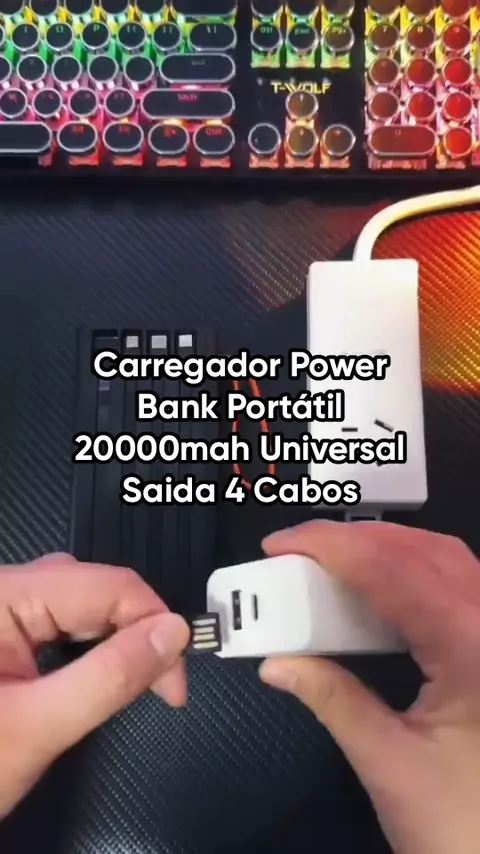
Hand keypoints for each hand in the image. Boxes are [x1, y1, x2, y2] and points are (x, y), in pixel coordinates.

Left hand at [0, 553, 188, 818]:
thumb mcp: (39, 727)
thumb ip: (110, 677)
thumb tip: (171, 634)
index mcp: (1, 597)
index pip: (106, 585)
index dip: (153, 623)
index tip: (175, 676)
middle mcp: (0, 591)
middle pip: (94, 587)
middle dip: (136, 630)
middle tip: (162, 682)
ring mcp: (0, 611)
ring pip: (79, 602)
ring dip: (114, 636)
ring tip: (133, 678)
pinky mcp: (1, 632)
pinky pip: (58, 621)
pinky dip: (88, 645)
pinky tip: (96, 670)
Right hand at [259, 521, 479, 853]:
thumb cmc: (464, 824)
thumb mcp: (390, 764)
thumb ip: (332, 701)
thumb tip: (277, 664)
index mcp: (472, 647)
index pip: (391, 568)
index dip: (331, 545)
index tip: (281, 545)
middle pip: (421, 549)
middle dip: (355, 539)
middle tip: (296, 554)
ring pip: (443, 559)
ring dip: (384, 550)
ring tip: (329, 564)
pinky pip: (455, 583)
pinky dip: (410, 572)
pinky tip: (378, 590)